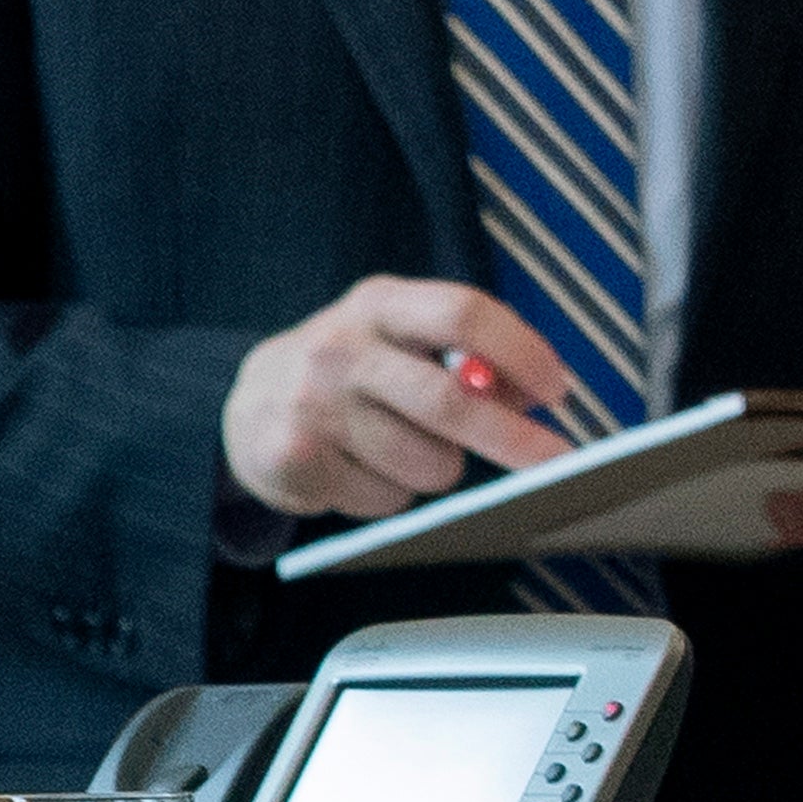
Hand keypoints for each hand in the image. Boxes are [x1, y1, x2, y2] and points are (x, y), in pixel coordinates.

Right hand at [220, 275, 585, 517]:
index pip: (463, 314)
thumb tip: (528, 399)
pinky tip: (362, 471)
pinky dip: (392, 495)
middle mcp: (339, 347)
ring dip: (438, 470)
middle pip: (450, 400)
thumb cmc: (350, 374)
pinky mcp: (294, 457)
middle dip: (513, 437)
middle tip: (554, 460)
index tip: (557, 390)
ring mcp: (311, 404)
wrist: (246, 408)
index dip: (521, 353)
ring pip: (425, 463)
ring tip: (404, 451)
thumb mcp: (399, 342)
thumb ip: (464, 358)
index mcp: (377, 304)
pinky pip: (386, 498)